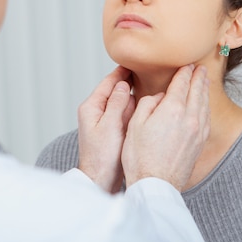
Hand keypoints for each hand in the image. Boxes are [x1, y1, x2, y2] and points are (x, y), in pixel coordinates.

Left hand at [77, 66, 135, 192]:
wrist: (100, 180)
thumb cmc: (102, 157)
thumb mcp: (110, 126)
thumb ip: (116, 103)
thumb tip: (124, 84)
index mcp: (91, 107)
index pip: (108, 83)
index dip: (122, 72)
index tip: (134, 61)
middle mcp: (97, 112)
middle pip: (116, 91)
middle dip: (130, 81)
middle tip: (147, 69)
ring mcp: (105, 121)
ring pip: (122, 102)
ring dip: (134, 95)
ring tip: (150, 83)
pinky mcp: (113, 131)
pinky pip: (125, 114)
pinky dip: (134, 109)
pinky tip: (147, 105)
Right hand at [121, 65, 210, 190]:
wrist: (155, 184)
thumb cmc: (141, 157)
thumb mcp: (135, 124)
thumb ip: (148, 104)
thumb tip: (159, 98)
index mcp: (173, 110)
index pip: (182, 84)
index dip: (184, 72)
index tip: (186, 65)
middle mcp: (190, 118)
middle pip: (197, 91)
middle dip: (198, 77)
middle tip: (199, 68)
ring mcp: (197, 131)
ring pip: (204, 104)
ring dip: (204, 90)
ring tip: (203, 82)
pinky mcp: (200, 142)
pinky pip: (206, 118)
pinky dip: (205, 106)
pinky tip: (203, 106)